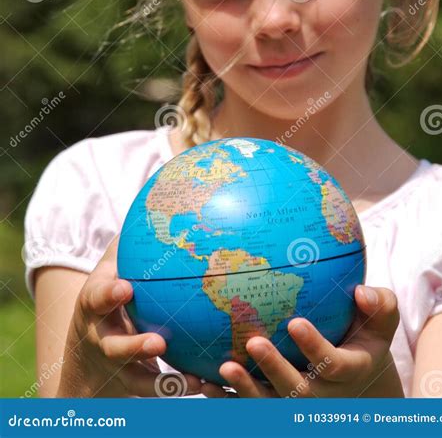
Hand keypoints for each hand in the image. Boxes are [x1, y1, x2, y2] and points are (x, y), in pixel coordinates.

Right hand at [57, 234, 201, 397]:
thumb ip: (130, 240)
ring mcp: (117, 368)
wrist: (85, 355)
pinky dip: (181, 390)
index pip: (97, 298)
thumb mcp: (111, 267)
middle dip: (133, 346)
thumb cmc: (108, 295)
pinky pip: (158, 393)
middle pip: (114, 348)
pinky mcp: (133, 387)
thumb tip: (161, 193)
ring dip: (162, 382)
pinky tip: (210, 385)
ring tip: (193, 380)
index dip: (109, 295)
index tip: (125, 288)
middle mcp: (102, 339)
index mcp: (96, 305)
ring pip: (136, 380)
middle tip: (159, 341)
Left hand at [201, 285, 403, 397]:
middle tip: (254, 341)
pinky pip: (249, 409)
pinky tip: (206, 385)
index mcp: (349, 370)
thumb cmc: (364, 336)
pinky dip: (227, 401)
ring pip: (270, 405)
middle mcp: (323, 394)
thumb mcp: (381, 323)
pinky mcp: (275, 407)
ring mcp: (297, 405)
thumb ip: (381, 305)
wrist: (358, 381)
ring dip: (246, 390)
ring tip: (224, 368)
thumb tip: (362, 292)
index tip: (296, 322)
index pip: (333, 364)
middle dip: (275, 369)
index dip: (315, 346)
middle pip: (298, 390)